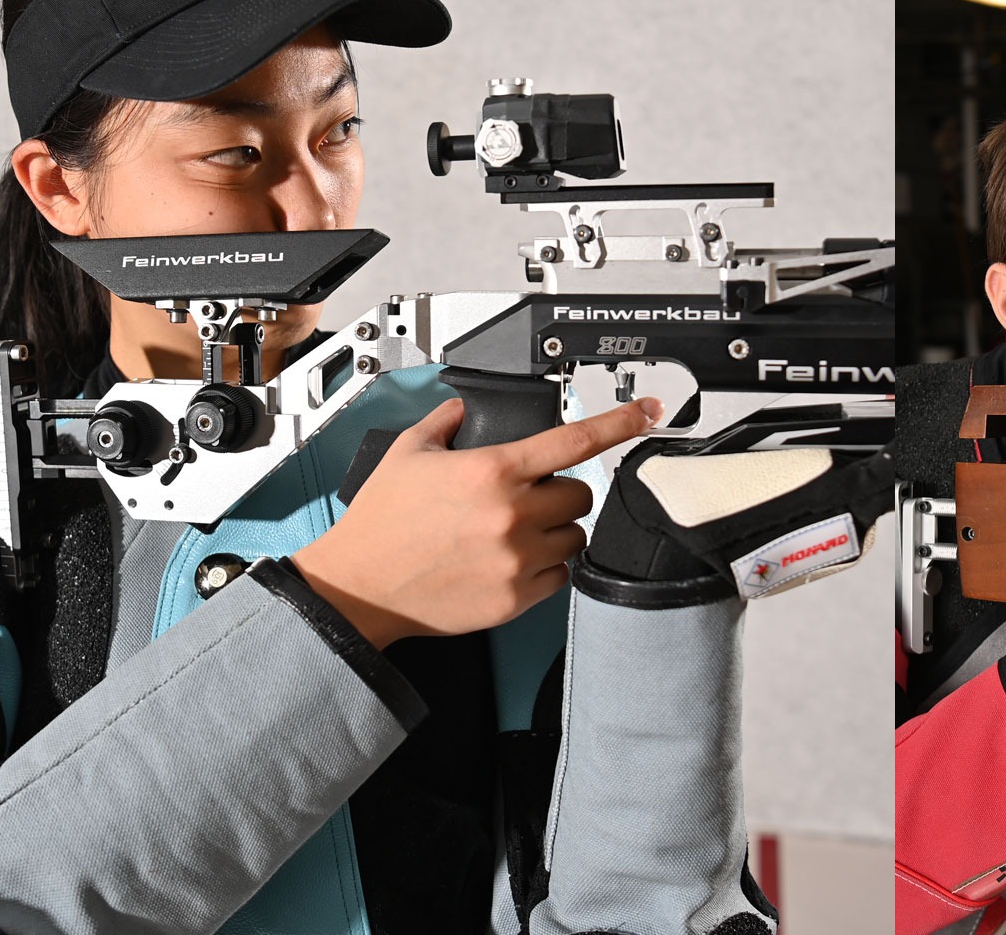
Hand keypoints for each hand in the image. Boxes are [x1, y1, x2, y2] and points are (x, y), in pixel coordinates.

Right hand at [293, 396, 657, 647]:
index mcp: (493, 471)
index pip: (574, 440)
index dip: (619, 423)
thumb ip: (448, 421)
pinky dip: (543, 567)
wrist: (360, 587)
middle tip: (524, 501)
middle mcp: (512, 514)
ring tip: (513, 534)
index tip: (646, 413)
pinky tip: (508, 562)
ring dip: (555, 531)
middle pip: (579, 495)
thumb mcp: (408, 453)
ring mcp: (518, 558)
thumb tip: (469, 409)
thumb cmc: (381, 523)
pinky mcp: (518, 597)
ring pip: (575, 536)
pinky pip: (560, 575)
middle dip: (557, 494)